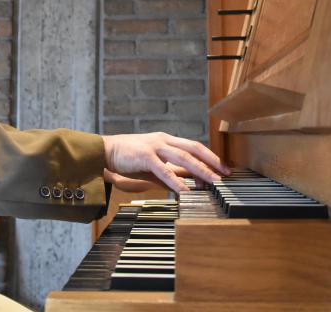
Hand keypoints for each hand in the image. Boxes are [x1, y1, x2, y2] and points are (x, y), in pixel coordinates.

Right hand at [101, 132, 230, 192]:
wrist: (105, 151)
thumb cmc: (129, 158)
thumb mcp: (154, 164)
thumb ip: (170, 172)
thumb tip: (188, 184)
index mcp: (166, 140)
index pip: (193, 146)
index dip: (209, 157)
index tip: (222, 169)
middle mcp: (163, 140)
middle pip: (193, 149)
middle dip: (211, 161)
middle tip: (225, 174)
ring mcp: (154, 146)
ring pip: (183, 157)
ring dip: (200, 170)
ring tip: (212, 182)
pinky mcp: (144, 156)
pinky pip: (164, 169)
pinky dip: (176, 180)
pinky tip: (185, 190)